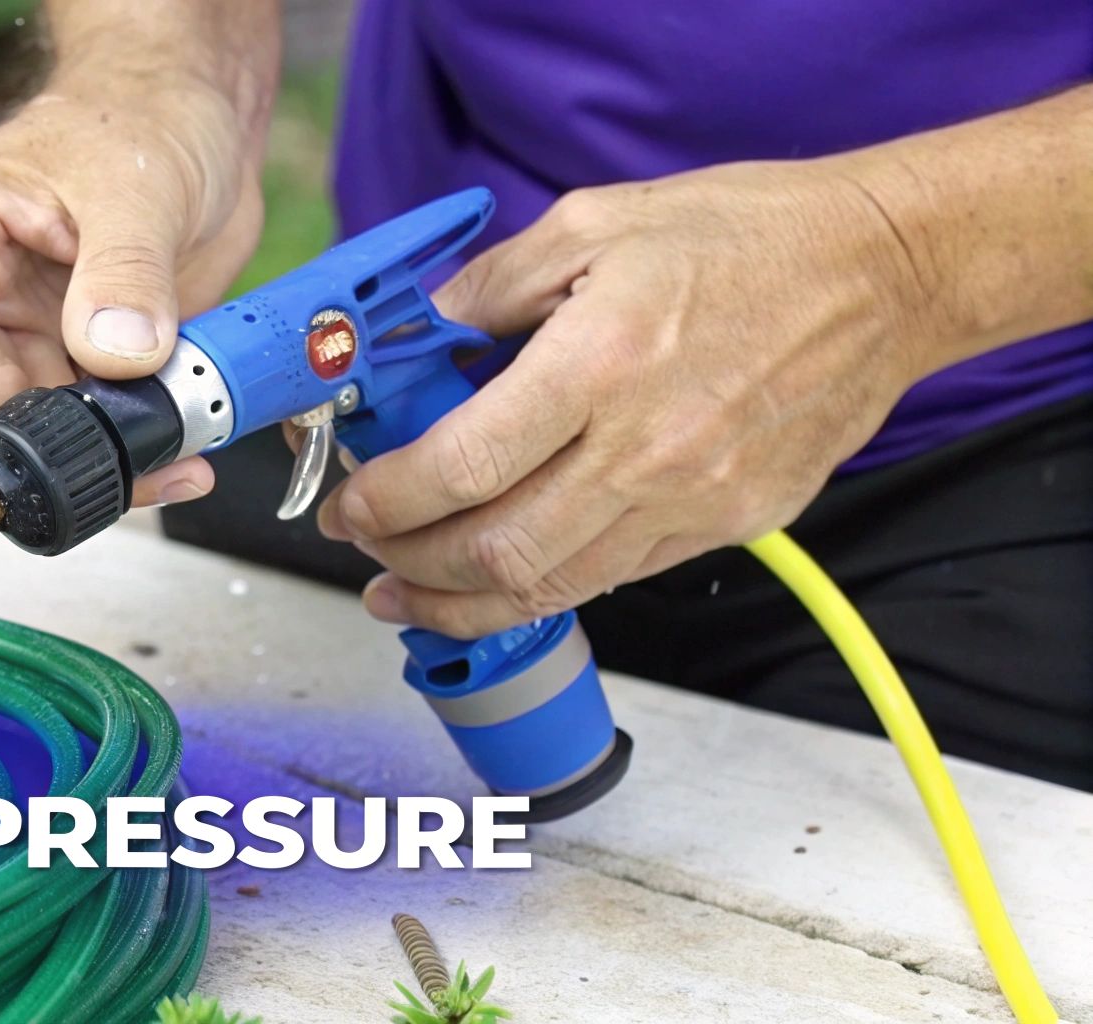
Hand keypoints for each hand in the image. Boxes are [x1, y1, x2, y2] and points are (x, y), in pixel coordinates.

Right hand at [0, 73, 263, 505]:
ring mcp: (20, 335)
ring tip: (177, 452)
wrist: (191, 117)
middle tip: (139, 452)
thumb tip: (116, 356)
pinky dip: (132, 450)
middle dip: (49, 447)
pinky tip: (184, 449)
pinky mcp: (71, 361)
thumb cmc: (141, 117)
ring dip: (99, 458)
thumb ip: (125, 274)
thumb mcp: (137, 186)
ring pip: (24, 437)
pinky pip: (84, 430)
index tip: (71, 417)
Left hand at [320, 159, 934, 637]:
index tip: (349, 504)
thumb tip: (412, 338)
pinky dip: (542, 589)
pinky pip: (613, 578)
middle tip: (368, 552)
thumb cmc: (743, 236)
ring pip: (552, 588)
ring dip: (463, 604)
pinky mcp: (727, 526)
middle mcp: (645, 449)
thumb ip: (490, 286)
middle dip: (409, 566)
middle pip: (497, 553)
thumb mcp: (596, 222)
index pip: (463, 467)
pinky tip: (500, 575)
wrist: (883, 274)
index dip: (387, 501)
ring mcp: (693, 500)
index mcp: (600, 364)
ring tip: (409, 593)